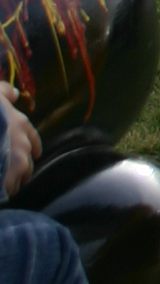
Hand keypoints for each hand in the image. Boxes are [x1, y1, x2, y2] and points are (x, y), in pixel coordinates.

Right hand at [0, 84, 42, 201]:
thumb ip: (5, 93)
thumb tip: (15, 93)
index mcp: (21, 125)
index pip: (33, 139)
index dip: (33, 147)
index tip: (34, 154)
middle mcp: (23, 145)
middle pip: (29, 162)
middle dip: (23, 167)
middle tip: (16, 172)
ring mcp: (16, 163)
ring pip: (21, 177)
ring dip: (15, 181)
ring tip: (8, 185)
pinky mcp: (7, 178)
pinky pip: (9, 188)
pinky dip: (6, 189)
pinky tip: (2, 191)